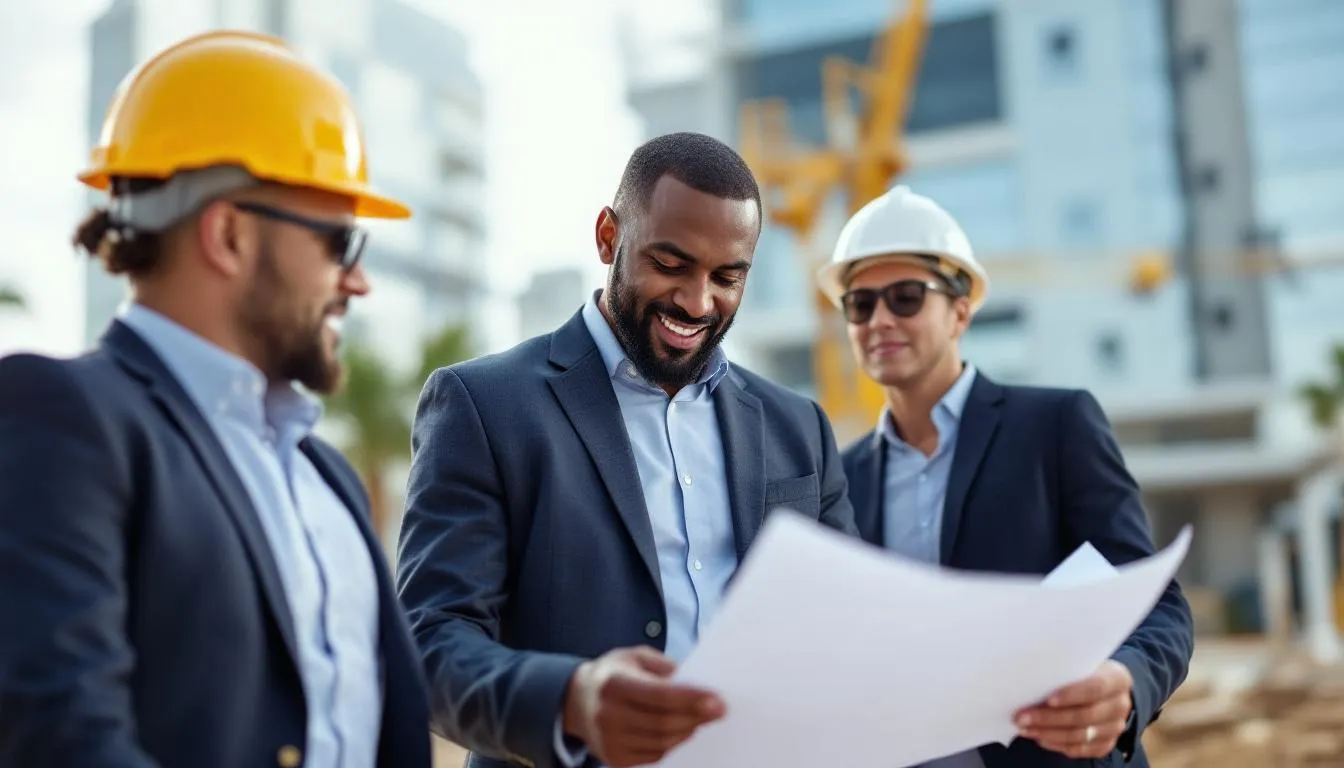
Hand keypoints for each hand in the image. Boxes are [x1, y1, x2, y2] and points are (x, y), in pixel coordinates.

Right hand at [561, 645, 725, 767]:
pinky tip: (683, 731)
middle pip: (663, 722)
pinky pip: (654, 755)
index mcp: (614, 684)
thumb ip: (664, 667)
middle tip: (720, 711)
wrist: (577, 700)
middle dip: (696, 717)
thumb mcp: (635, 657)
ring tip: (703, 719)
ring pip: (662, 742)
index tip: (718, 700)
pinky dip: (673, 744)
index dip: (691, 699)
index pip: (659, 695)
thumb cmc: (614, 674)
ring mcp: (609, 741)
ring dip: (688, 731)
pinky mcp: (614, 758)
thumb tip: (697, 684)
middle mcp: (608, 715)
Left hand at [1014, 660, 1133, 758]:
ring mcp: (1115, 727)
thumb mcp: (1081, 662)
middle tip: (1022, 717)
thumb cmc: (1085, 671)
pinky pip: (1081, 749)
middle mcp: (1120, 705)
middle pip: (1085, 716)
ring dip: (1048, 733)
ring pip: (1080, 735)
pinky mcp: (1105, 743)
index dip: (1071, 695)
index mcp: (1117, 679)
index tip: (1047, 699)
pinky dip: (1058, 744)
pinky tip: (1040, 737)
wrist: (1106, 688)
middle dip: (1049, 718)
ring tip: (1025, 728)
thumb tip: (1029, 673)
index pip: (1095, 688)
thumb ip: (1065, 668)